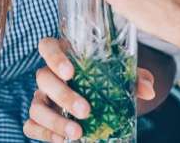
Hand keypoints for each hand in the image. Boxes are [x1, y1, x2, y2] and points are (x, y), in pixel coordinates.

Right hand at [24, 38, 155, 141]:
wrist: (98, 101)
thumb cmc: (105, 82)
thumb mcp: (121, 76)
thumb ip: (134, 78)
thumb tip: (148, 90)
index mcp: (64, 56)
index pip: (47, 46)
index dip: (54, 57)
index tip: (70, 72)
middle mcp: (48, 75)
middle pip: (42, 78)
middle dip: (63, 95)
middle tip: (85, 110)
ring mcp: (41, 98)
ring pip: (36, 106)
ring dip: (54, 121)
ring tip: (77, 133)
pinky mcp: (39, 118)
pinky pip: (31, 125)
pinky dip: (44, 134)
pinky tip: (62, 141)